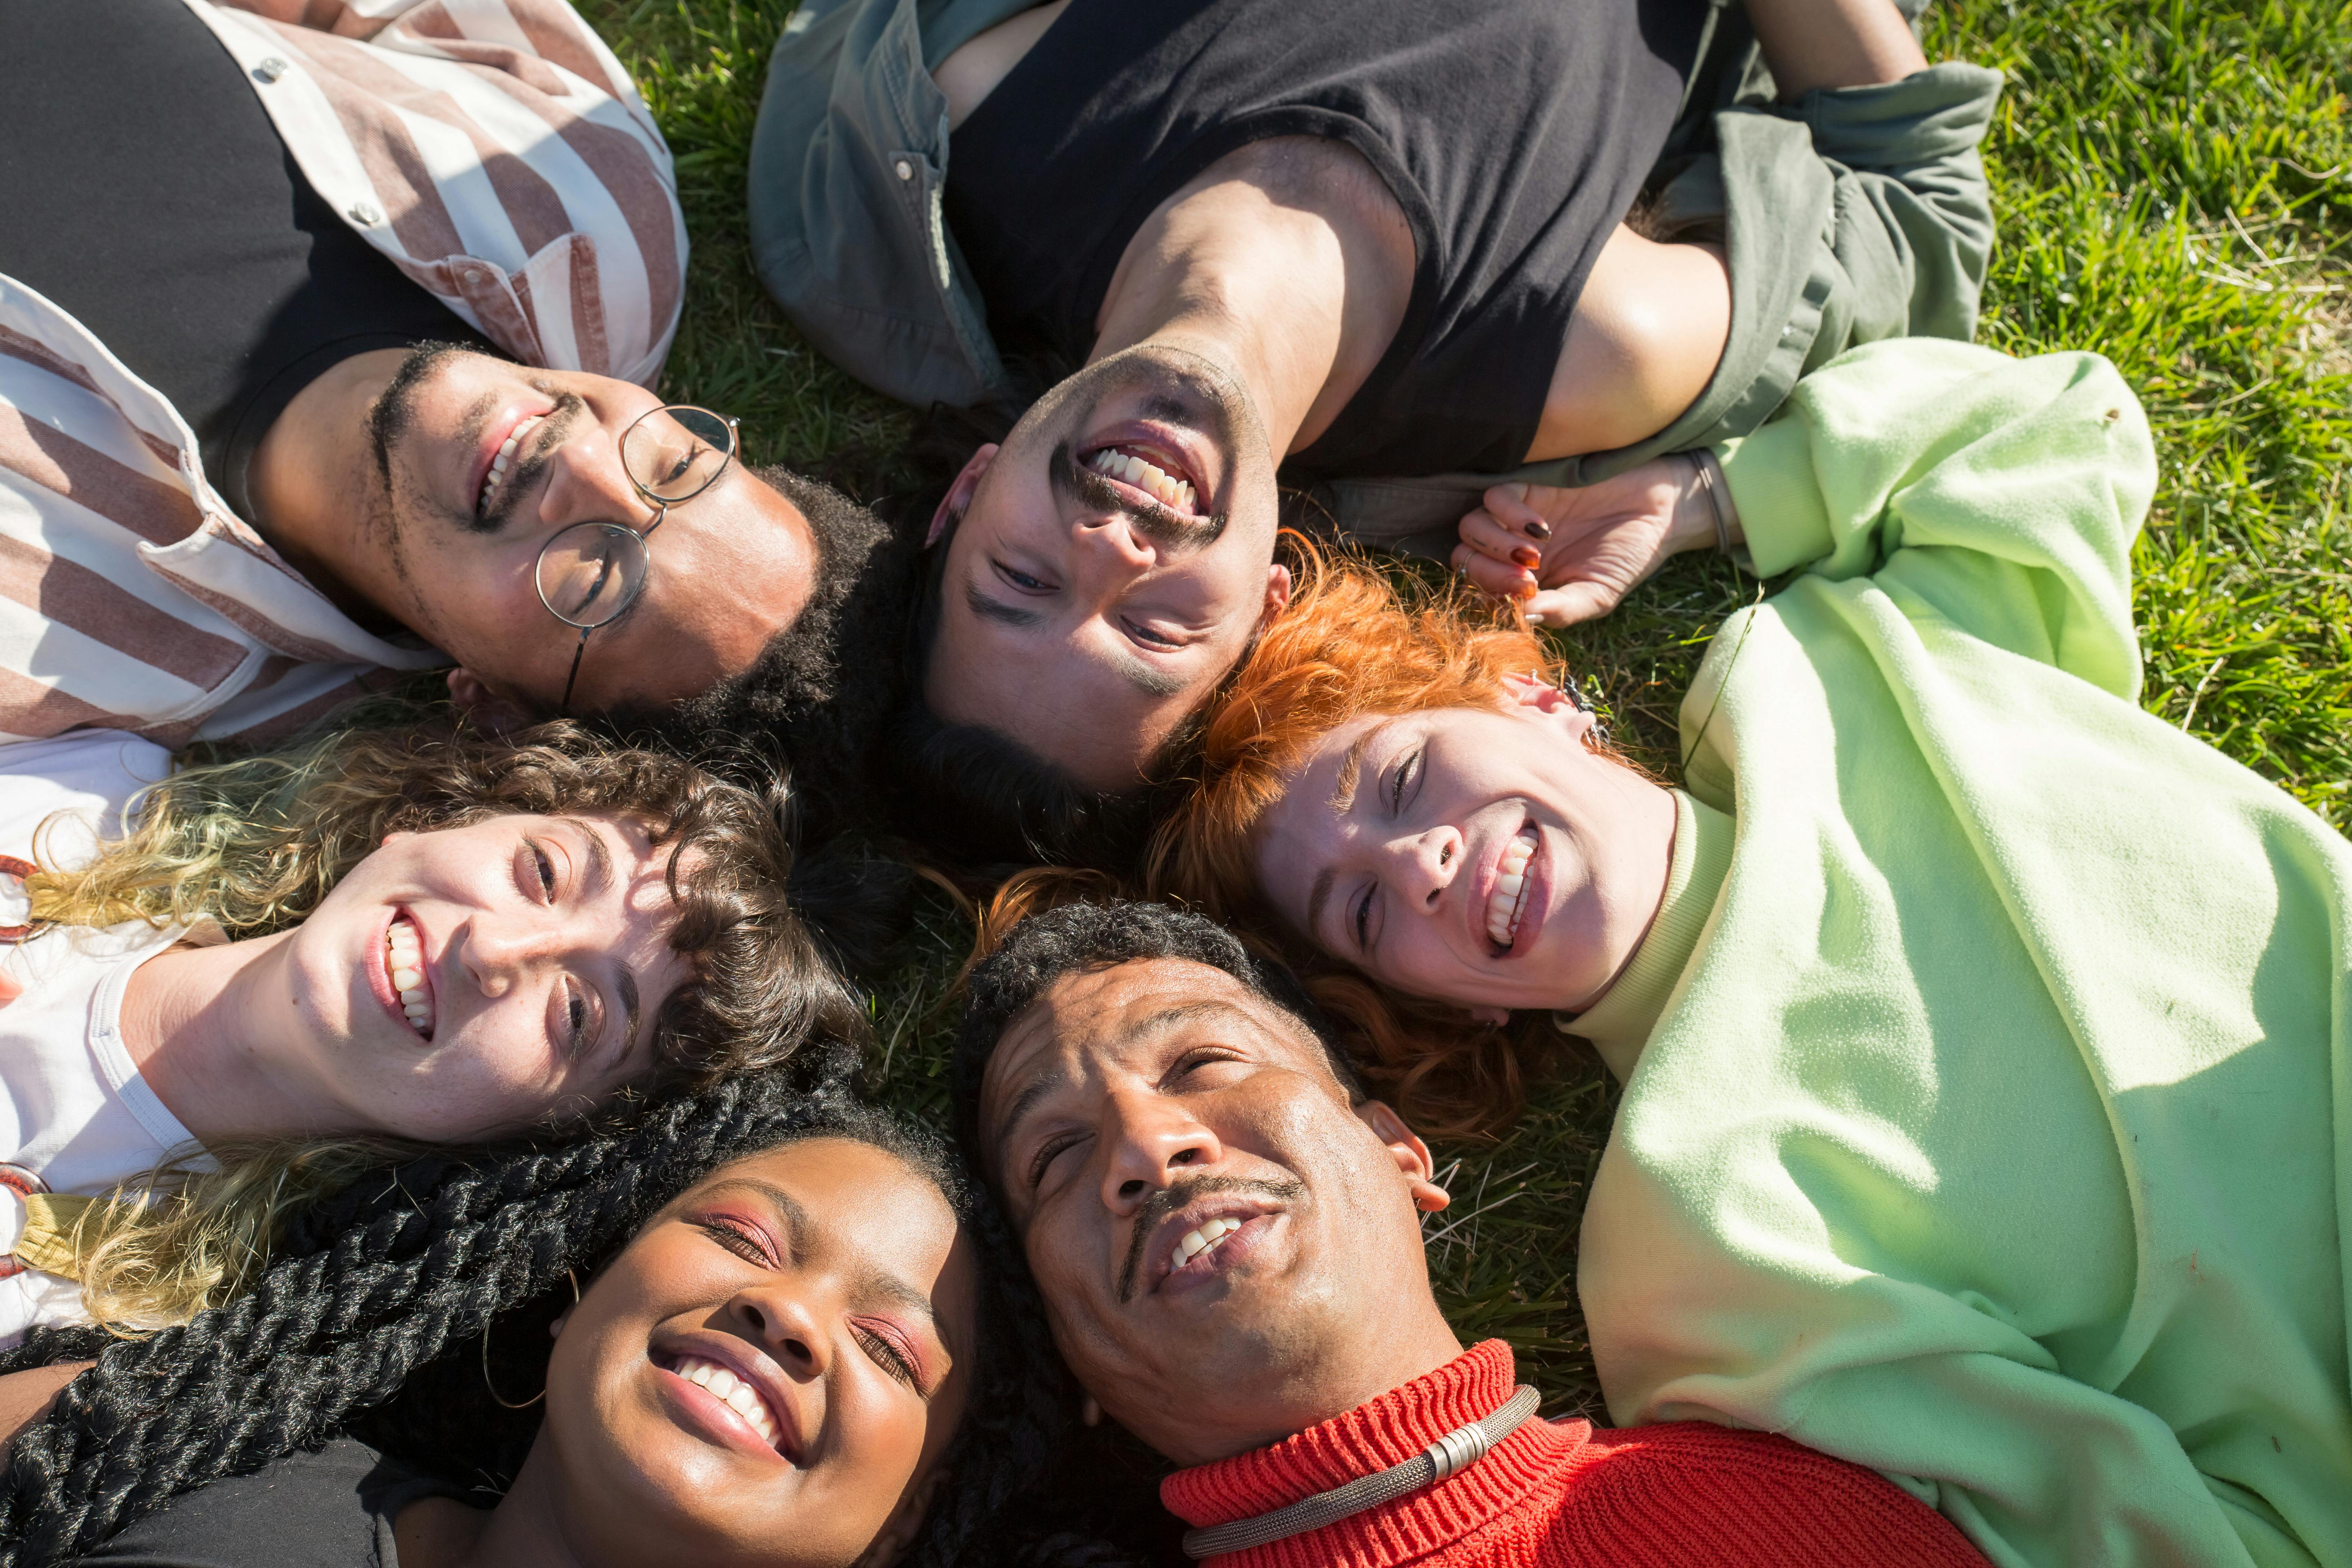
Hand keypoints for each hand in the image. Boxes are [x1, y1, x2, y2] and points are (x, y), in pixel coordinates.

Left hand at [1452, 457, 1713, 626]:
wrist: (1661, 509)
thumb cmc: (1629, 556)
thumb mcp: (1596, 595)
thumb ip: (1558, 610)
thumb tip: (1518, 620)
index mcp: (1523, 583)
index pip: (1480, 592)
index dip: (1493, 598)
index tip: (1528, 598)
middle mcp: (1511, 552)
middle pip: (1466, 561)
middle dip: (1489, 574)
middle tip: (1527, 578)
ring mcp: (1514, 519)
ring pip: (1470, 529)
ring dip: (1494, 546)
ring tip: (1533, 554)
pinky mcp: (1526, 487)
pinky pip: (1495, 498)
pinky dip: (1509, 515)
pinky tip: (1541, 527)